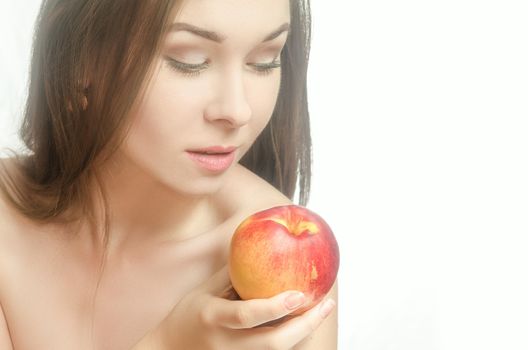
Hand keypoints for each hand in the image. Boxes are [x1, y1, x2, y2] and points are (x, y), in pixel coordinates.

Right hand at [154, 265, 335, 349]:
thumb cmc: (188, 316)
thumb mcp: (204, 290)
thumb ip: (232, 273)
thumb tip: (262, 246)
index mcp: (212, 318)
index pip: (247, 316)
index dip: (275, 307)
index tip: (300, 294)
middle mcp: (225, 344)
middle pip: (273, 343)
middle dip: (305, 325)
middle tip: (326, 304)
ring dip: (304, 334)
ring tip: (321, 310)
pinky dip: (292, 342)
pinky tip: (305, 326)